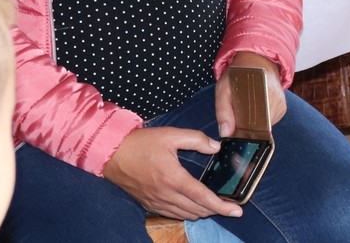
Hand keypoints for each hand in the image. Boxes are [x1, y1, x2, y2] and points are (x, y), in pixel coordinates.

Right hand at [104, 127, 238, 219]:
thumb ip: (196, 139)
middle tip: (228, 204)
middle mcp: (165, 195)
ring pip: (185, 215)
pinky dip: (186, 212)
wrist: (111, 153)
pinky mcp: (148, 204)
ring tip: (213, 204)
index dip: (222, 206)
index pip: (203, 197)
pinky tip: (191, 204)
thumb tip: (216, 147)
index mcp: (173, 178)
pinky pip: (172, 214)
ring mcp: (156, 202)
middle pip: (197, 210)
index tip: (237, 211)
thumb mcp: (171, 134)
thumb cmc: (141, 143)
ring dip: (202, 212)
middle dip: (215, 209)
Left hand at [216, 51, 286, 132]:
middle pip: (259, 126)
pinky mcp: (283, 107)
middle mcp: (275, 97)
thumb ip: (223, 111)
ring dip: (255, 124)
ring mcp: (281, 103)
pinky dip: (262, 120)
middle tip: (237, 117)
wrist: (256, 60)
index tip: (233, 129)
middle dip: (247, 127)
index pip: (251, 123)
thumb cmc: (238, 74)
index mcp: (261, 91)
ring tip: (247, 110)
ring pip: (266, 126)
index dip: (240, 129)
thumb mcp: (223, 88)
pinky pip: (271, 122)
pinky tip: (256, 109)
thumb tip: (226, 133)